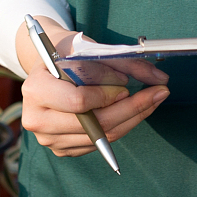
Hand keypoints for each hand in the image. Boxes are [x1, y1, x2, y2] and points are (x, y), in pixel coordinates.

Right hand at [15, 17, 170, 157]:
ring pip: (102, 136)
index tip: (127, 85)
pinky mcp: (62, 149)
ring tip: (153, 99)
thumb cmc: (66, 53)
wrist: (47, 68)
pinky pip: (99, 143)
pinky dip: (121, 126)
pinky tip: (135, 111)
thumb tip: (160, 78)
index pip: (78, 101)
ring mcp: (49, 139)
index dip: (107, 95)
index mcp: (36, 90)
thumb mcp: (88, 47)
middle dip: (131, 108)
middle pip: (95, 124)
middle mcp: (37, 120)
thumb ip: (123, 62)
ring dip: (133, 118)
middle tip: (158, 93)